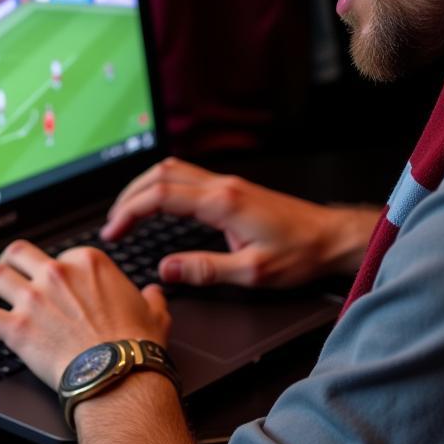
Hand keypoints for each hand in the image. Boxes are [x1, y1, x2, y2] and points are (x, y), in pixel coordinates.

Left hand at [0, 240, 170, 387]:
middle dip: (10, 262)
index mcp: (88, 261)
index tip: (50, 281)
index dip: (53, 268)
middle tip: (7, 273)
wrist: (118, 373)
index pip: (60, 253)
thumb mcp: (154, 312)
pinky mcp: (16, 328)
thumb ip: (150, 298)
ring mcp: (34, 298)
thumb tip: (153, 293)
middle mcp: (56, 273)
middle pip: (19, 253)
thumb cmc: (136, 345)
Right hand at [101, 157, 379, 287]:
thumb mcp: (253, 273)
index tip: (114, 231)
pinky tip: (158, 205)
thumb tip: (166, 269)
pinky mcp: (233, 189)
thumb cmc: (299, 255)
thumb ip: (206, 271)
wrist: (331, 237)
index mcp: (223, 203)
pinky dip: (162, 186)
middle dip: (129, 196)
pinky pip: (187, 177)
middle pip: (161, 174)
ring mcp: (227, 184)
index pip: (162, 196)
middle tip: (113, 223)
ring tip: (127, 213)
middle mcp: (222, 186)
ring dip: (144, 187)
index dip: (130, 211)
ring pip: (173, 170)